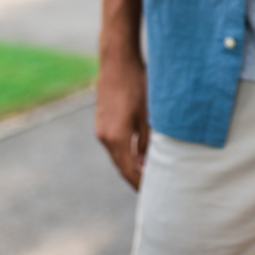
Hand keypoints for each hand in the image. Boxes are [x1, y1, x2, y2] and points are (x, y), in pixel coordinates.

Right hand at [94, 51, 148, 189]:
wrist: (117, 60)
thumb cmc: (137, 84)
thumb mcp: (148, 114)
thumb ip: (147, 140)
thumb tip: (148, 160)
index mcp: (115, 138)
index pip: (127, 171)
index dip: (140, 184)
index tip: (152, 193)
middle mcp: (104, 136)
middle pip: (121, 165)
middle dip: (136, 176)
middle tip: (153, 186)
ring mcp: (100, 127)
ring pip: (118, 154)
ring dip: (131, 162)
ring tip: (149, 170)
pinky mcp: (102, 119)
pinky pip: (114, 142)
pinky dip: (126, 150)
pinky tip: (140, 150)